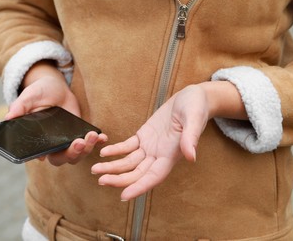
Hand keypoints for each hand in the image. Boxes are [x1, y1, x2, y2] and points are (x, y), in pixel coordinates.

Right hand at [6, 61, 106, 165]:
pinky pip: (90, 143)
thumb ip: (19, 107)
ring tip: (93, 136)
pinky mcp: (80, 135)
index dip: (49, 156)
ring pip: (78, 154)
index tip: (56, 152)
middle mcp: (53, 145)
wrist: (55, 87)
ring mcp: (68, 141)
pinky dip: (97, 142)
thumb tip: (7, 118)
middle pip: (63, 158)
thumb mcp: (28, 97)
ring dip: (87, 148)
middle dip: (73, 153)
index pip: (42, 155)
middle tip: (79, 142)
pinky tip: (103, 137)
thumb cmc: (38, 93)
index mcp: (37, 141)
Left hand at [91, 82, 245, 200]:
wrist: (192, 97)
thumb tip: (191, 156)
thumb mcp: (194, 119)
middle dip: (119, 179)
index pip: (154, 176)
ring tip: (95, 169)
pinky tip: (104, 152)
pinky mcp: (145, 136)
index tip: (123, 195)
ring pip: (129, 162)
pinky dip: (116, 150)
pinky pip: (128, 146)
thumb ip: (190, 137)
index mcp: (172, 155)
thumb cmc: (196, 107)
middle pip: (137, 173)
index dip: (139, 186)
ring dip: (113, 166)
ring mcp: (151, 146)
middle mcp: (160, 155)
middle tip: (100, 180)